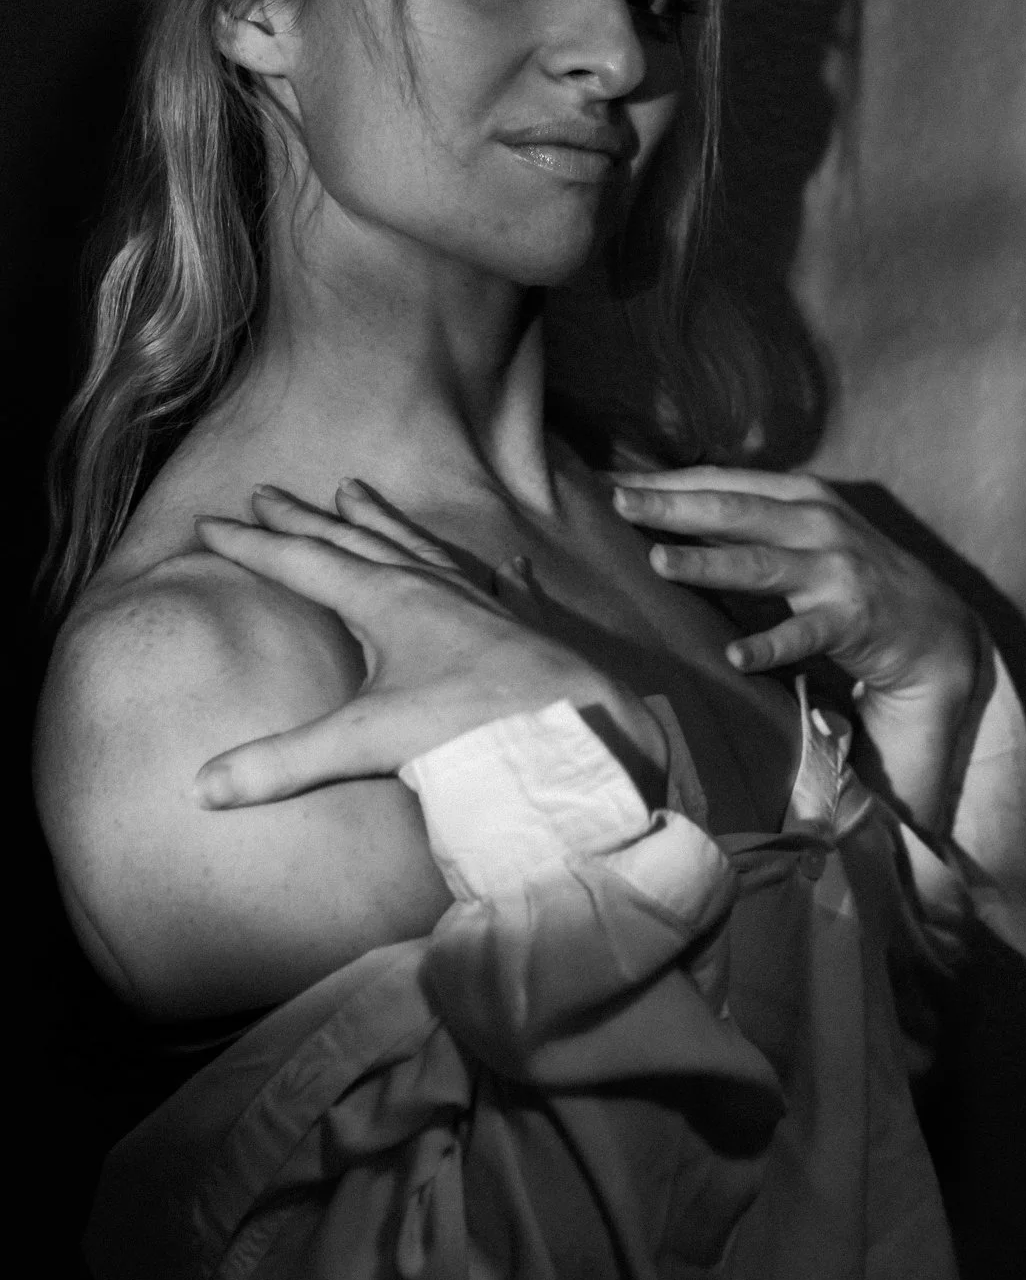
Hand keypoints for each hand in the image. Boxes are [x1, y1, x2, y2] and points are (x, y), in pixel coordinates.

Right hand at [193, 481, 665, 807]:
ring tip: (356, 490)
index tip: (208, 521)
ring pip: (416, 545)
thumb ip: (285, 764)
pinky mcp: (519, 626)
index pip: (301, 562)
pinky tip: (508, 560)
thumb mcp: (367, 743)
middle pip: (352, 540)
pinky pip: (501, 585)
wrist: (570, 722)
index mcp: (384, 600)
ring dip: (381, 520)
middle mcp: (427, 586)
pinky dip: (495, 571)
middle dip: (304, 519)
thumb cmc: (471, 727)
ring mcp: (476, 600)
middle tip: (266, 490)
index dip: (251, 545)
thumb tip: (201, 788)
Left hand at [611, 466, 984, 829]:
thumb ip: (747, 519)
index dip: (666, 481)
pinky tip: (735, 656)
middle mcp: (817, 522)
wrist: (930, 623)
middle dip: (674, 505)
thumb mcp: (803, 531)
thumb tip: (662, 507)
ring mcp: (837, 569)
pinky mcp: (853, 619)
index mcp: (800, 494)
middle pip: (735, 510)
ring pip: (761, 563)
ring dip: (709, 563)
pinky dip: (769, 645)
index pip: (722, 481)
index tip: (607, 478)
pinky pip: (802, 635)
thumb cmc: (848, 571)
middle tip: (618, 504)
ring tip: (661, 563)